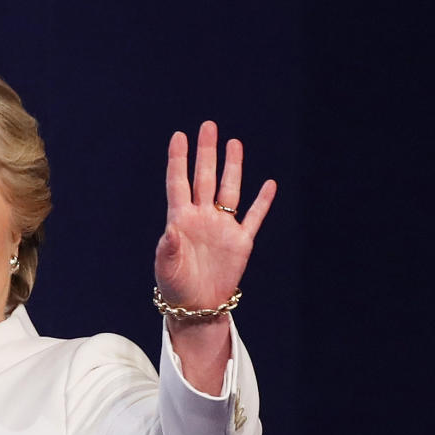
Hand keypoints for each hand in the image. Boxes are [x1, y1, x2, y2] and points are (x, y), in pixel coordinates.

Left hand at [155, 121, 275, 310]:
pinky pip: (254, 217)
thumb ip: (168, 249)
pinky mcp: (241, 241)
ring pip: (229, 190)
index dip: (179, 160)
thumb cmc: (175, 288)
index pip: (179, 183)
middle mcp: (202, 218)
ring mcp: (222, 227)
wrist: (197, 307)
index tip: (179, 137)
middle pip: (205, 178)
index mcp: (180, 220)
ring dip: (232, 167)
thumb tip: (171, 231)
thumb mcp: (166, 269)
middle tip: (208, 126)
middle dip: (207, 153)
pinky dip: (262, 201)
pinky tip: (268, 184)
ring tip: (234, 143)